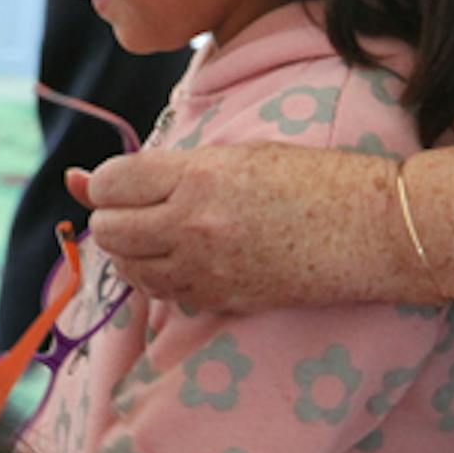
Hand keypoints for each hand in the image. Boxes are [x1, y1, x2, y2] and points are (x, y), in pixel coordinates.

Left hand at [70, 143, 416, 311]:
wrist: (376, 228)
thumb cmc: (313, 179)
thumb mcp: (237, 154)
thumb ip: (159, 167)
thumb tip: (77, 178)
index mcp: (199, 176)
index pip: (110, 183)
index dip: (108, 183)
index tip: (126, 182)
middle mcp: (193, 224)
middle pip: (108, 229)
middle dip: (114, 217)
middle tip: (141, 209)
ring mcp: (205, 268)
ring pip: (125, 266)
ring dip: (130, 250)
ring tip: (161, 233)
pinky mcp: (219, 299)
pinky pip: (159, 292)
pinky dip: (156, 275)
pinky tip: (182, 258)